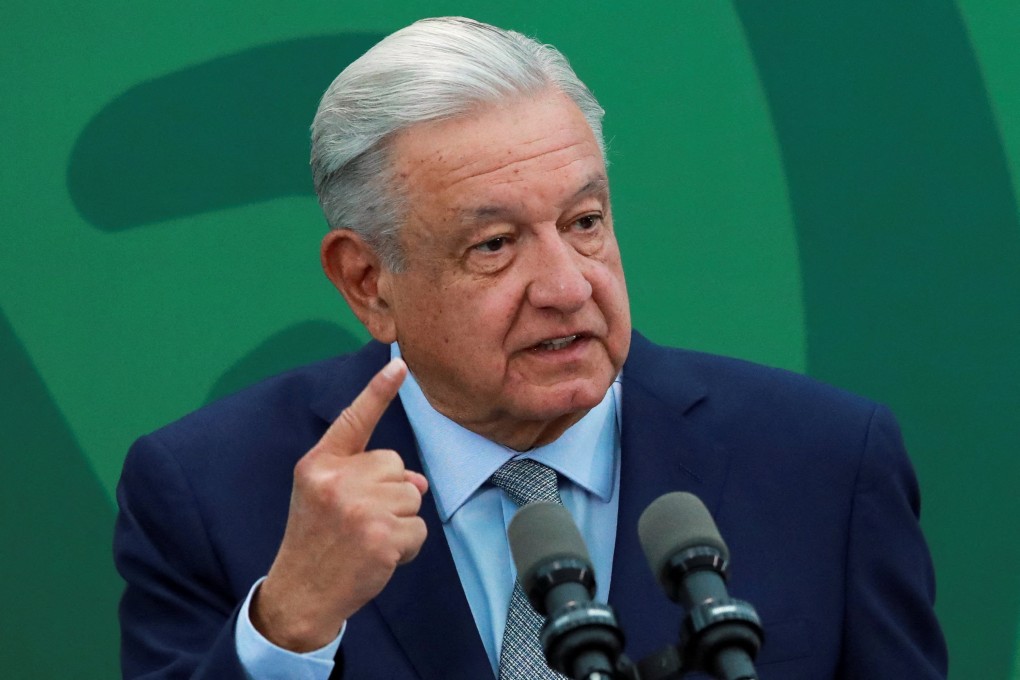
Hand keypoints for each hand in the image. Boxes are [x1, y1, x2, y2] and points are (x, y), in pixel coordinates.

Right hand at [251, 357, 428, 651]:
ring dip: (399, 521)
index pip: (353, 420)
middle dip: (389, 493)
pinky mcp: (380, 536)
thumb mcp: (326, 496)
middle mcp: (336, 480)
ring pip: (412, 498)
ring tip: (368, 539)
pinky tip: (380, 556)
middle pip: (396, 466)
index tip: (400, 366)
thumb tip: (417, 482)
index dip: (378, 391)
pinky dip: (408, 547)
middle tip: (359, 521)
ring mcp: (359, 508)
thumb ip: (366, 477)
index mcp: (319, 464)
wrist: (301, 592)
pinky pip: (418, 529)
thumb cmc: (318, 539)